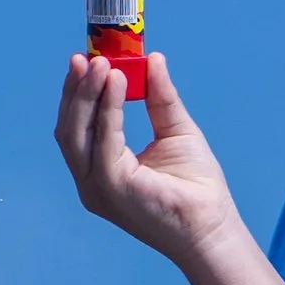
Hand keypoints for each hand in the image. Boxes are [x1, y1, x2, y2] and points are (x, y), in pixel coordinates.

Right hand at [56, 53, 244, 273]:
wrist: (213, 228)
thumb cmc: (196, 187)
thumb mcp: (175, 130)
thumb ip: (160, 97)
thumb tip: (153, 58)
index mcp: (102, 171)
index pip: (79, 128)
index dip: (79, 94)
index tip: (86, 60)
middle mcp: (92, 182)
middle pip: (70, 128)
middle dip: (76, 90)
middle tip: (86, 56)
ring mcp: (98, 187)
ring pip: (78, 133)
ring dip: (87, 94)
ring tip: (101, 63)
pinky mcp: (112, 188)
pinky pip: (104, 140)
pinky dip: (107, 108)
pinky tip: (117, 83)